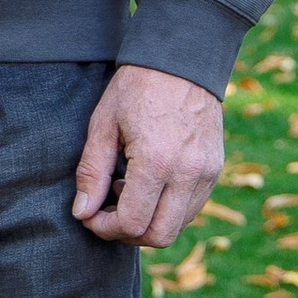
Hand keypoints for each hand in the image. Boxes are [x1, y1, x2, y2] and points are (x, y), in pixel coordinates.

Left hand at [72, 65, 223, 248]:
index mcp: (158, 162)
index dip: (105, 228)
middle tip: (107, 212)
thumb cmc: (136, 88)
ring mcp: (207, 173)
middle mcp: (188, 173)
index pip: (133, 223)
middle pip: (159, 236)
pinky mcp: (215, 170)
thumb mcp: (103, 125)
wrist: (181, 61)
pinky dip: (167, 209)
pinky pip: (191, 208)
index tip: (90, 214)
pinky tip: (149, 183)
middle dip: (127, 233)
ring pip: (177, 226)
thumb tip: (82, 212)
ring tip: (128, 189)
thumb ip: (92, 172)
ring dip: (148, 221)